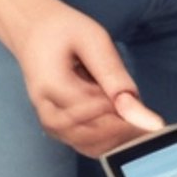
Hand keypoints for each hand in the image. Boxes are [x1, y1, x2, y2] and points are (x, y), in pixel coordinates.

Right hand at [16, 3, 162, 156]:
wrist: (32, 31)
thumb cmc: (62, 30)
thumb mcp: (94, 41)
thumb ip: (115, 76)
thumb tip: (144, 116)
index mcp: (53, 87)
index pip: (97, 114)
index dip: (124, 111)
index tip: (135, 97)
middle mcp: (47, 112)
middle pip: (94, 137)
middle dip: (124, 126)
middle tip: (139, 106)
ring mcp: (51, 124)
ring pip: (92, 146)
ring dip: (118, 133)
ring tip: (129, 108)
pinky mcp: (58, 128)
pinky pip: (87, 144)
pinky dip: (109, 136)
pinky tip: (119, 117)